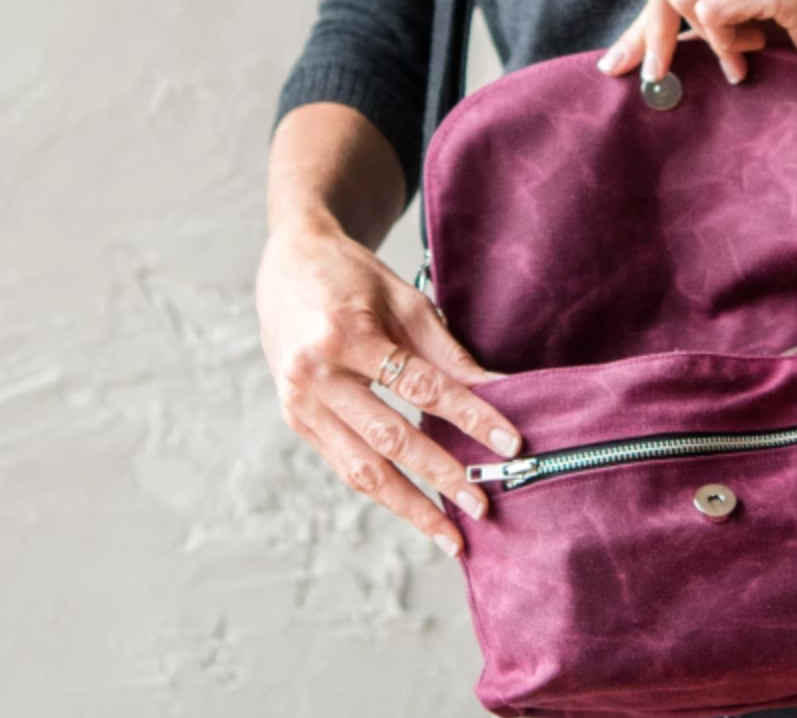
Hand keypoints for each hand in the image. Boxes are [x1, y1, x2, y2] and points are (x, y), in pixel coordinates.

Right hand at [255, 212, 522, 556]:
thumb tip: (499, 390)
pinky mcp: (295, 420)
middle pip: (390, 439)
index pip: (421, 387)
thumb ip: (447, 353)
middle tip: (483, 505)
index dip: (470, 417)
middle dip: (441, 477)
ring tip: (450, 533)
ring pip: (362, 468)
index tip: (509, 444)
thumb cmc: (352, 277)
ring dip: (410, 506)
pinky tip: (415, 509)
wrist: (287, 262)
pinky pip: (344, 464)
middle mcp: (315, 375)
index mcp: (345, 335)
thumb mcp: (404, 301)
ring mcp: (298, 403)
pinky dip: (383, 490)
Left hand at [595, 0, 796, 104]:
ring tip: (740, 60)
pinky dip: (721, 43)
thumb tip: (619, 56)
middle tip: (657, 76)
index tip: (620, 62)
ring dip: (703, 42)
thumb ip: (692, 23)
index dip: (643, 16)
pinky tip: (752, 59)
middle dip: (653, 28)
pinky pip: (714, 12)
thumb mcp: (742, 24)